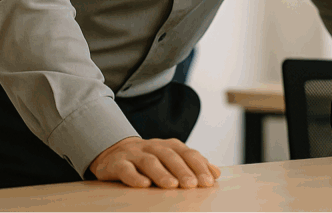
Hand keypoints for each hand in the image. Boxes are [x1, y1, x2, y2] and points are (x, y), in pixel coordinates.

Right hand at [89, 136, 221, 188]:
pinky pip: (126, 169)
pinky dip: (135, 177)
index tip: (208, 181)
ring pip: (150, 161)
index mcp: (169, 146)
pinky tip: (143, 184)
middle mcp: (153, 147)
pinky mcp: (118, 164)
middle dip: (183, 170)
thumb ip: (193, 165)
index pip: (187, 153)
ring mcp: (135, 154)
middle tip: (192, 185)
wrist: (115, 153)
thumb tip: (216, 174)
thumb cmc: (150, 159)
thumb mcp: (172, 159)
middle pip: (170, 156)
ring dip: (162, 173)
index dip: (199, 166)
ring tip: (172, 185)